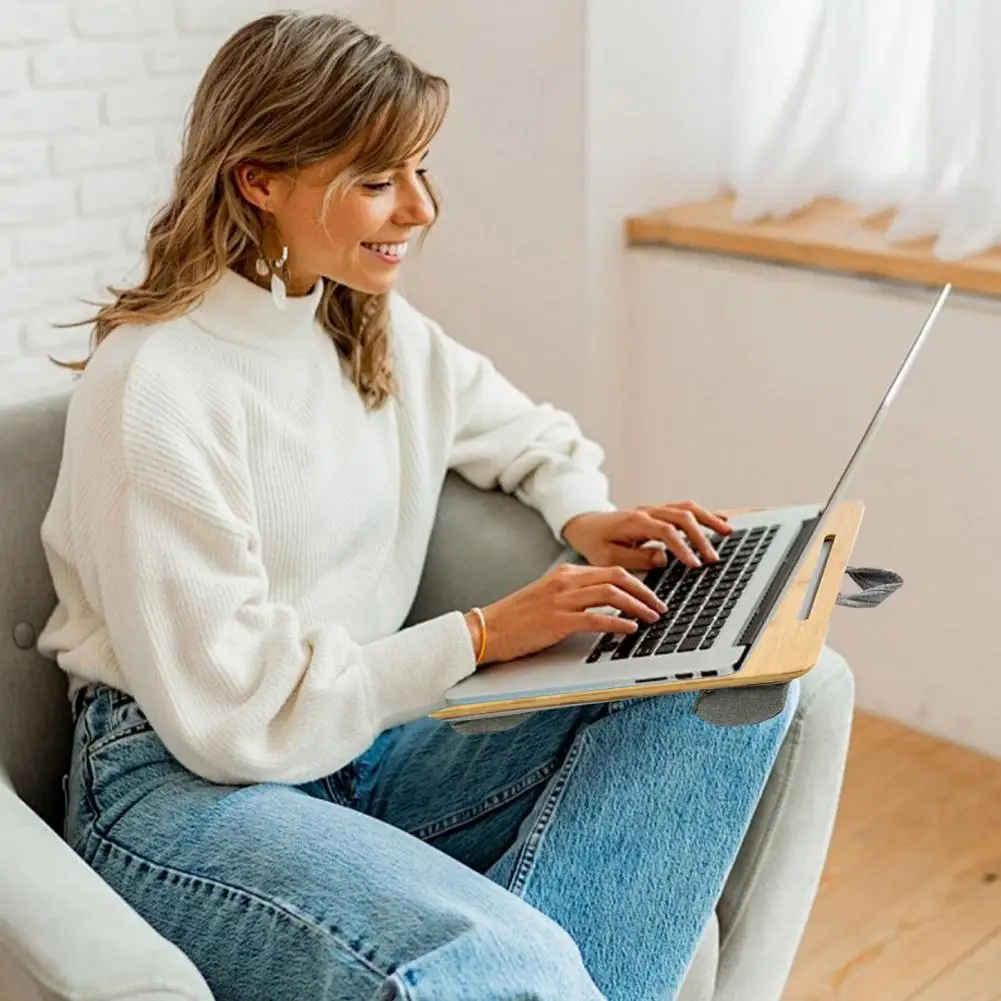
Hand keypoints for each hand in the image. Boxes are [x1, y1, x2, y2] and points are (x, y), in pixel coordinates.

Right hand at [469, 563, 667, 665]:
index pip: (611, 571)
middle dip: (645, 591)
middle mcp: (566, 581)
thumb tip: (608, 603)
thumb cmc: (519, 618)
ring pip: (611, 594)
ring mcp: (561, 600)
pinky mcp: (557, 621)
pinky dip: (617, 623)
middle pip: (617, 577)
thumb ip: (577, 595)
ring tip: (651, 618)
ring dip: (637, 606)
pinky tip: (629, 629)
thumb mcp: (550, 597)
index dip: (637, 583)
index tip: (652, 596)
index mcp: (566, 574)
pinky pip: (596, 618)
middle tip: (660, 606)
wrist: (489, 629)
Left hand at [561, 502, 732, 570]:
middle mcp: (647, 512)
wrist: (585, 525)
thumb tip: (664, 558)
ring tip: (728, 532)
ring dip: (708, 519)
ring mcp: (654, 509)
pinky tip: (720, 521)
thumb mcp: (608, 557)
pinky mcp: (658, 511)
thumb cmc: (595, 543)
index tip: (694, 564)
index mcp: (634, 522)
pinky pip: (684, 508)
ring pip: (686, 508)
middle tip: (712, 559)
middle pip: (681, 517)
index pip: (665, 531)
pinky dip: (704, 514)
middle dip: (700, 537)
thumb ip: (635, 558)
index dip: (682, 547)